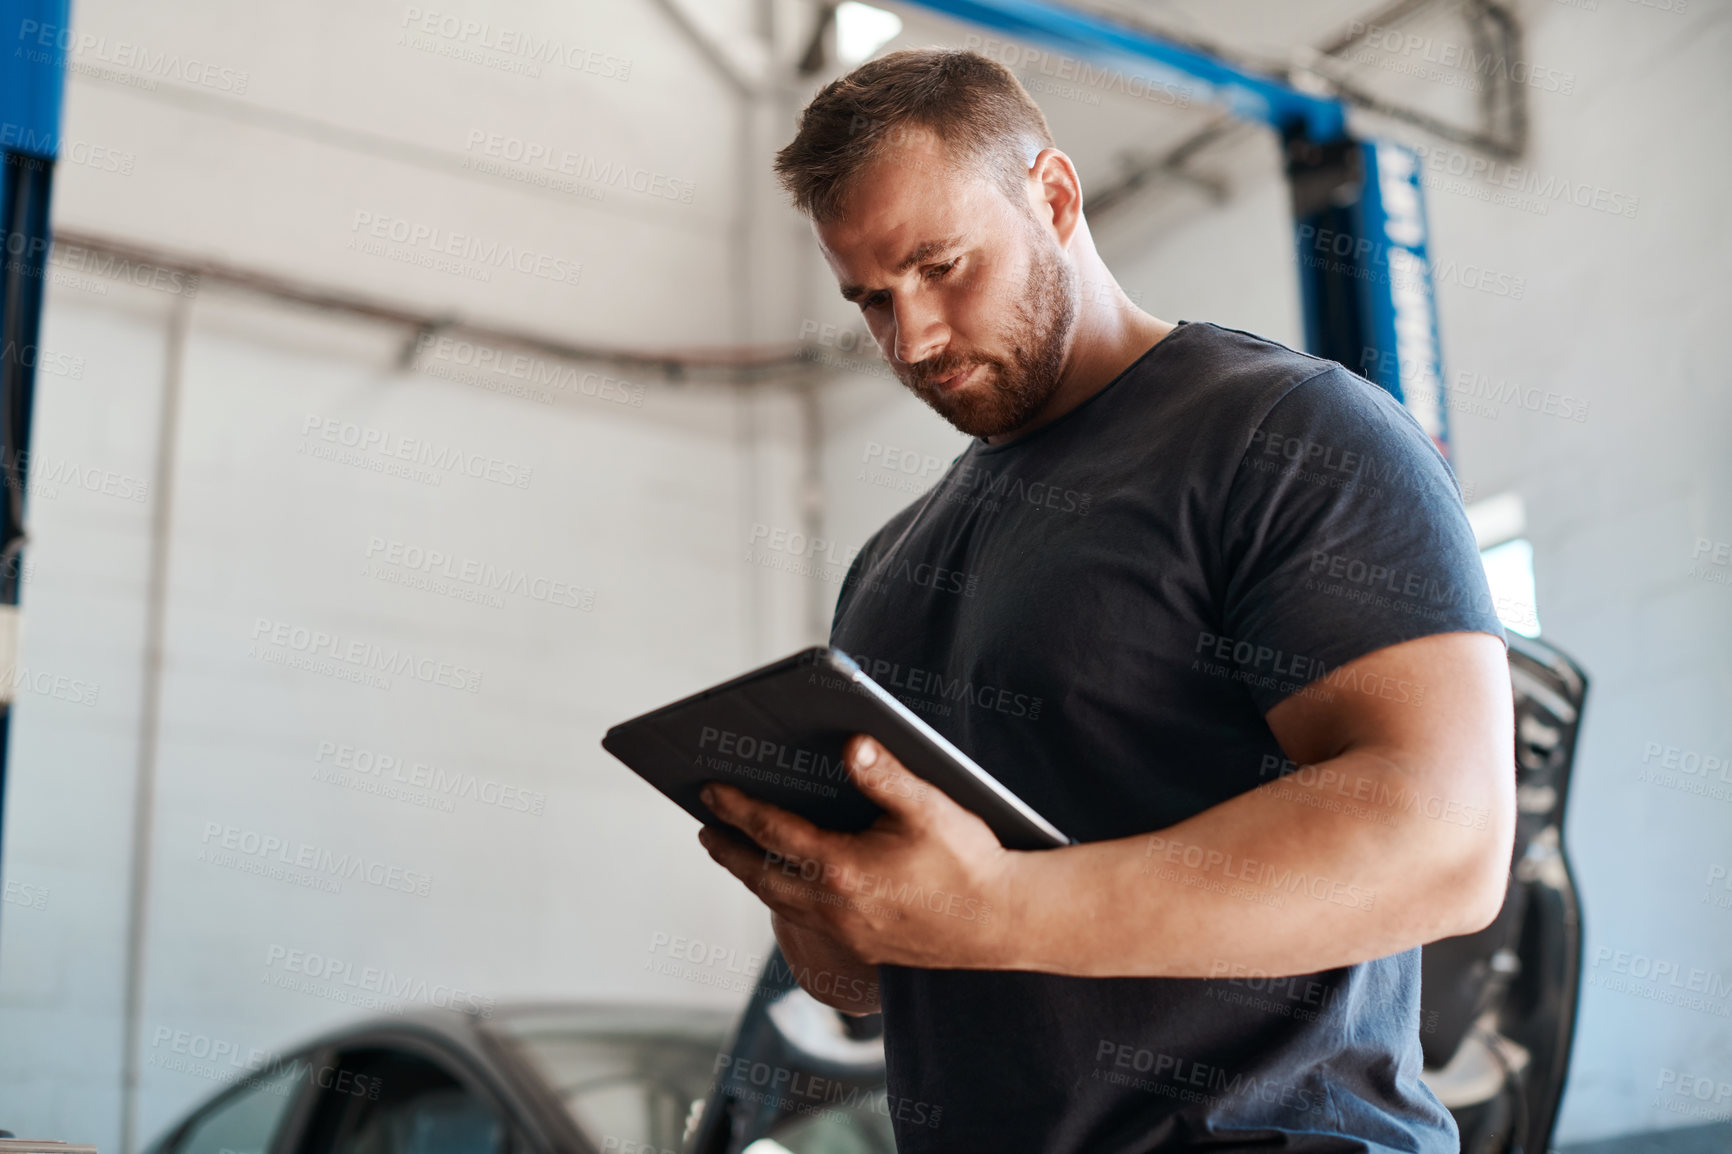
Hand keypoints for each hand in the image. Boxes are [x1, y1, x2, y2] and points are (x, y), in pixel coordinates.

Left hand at [696, 734, 1021, 969]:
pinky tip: (789, 888)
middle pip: (762, 874)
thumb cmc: (971, 862)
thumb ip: (886, 774)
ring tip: (736, 855)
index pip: (772, 832)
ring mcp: (846, 933)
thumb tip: (850, 742)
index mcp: (843, 867)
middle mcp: (835, 906)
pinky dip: (784, 900)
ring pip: (781, 902)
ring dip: (753, 876)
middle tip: (706, 828)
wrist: (1005, 925)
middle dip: (730, 850)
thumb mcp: (930, 807)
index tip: (710, 789)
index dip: (737, 808)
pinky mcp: (862, 949)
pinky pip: (806, 923)